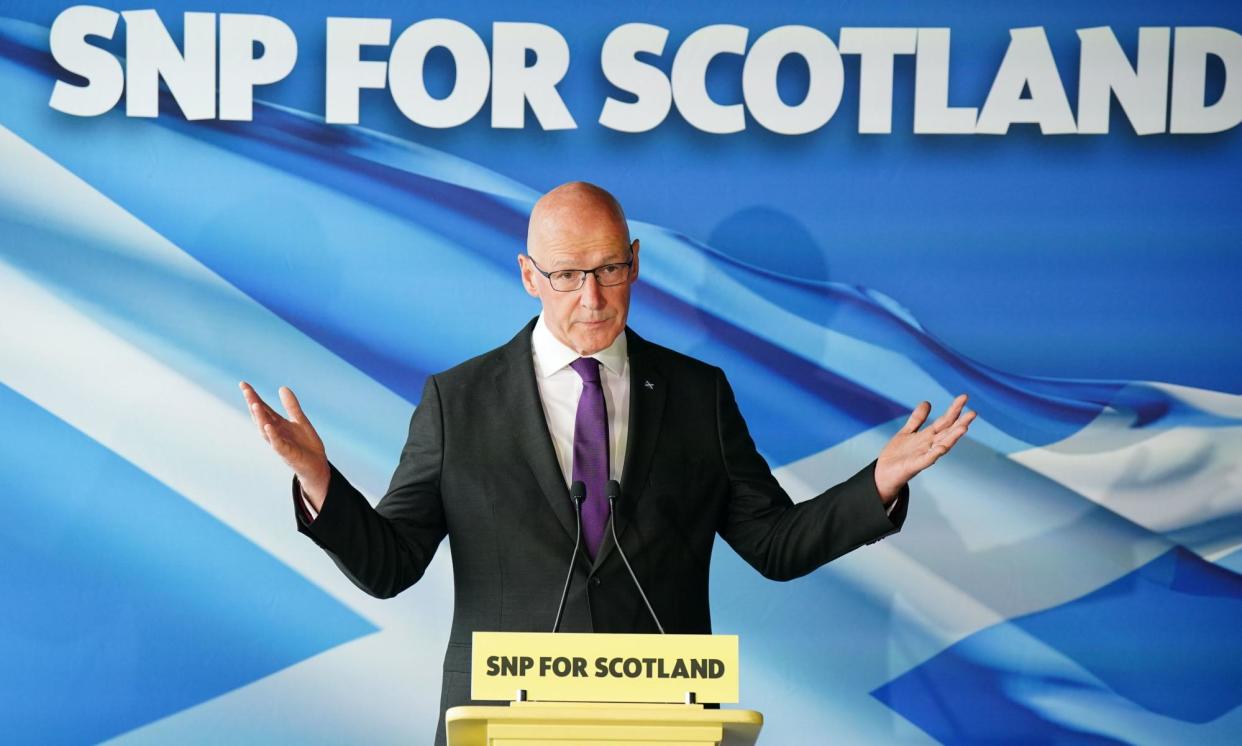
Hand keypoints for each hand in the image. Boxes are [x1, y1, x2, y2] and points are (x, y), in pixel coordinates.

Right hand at [239, 381, 330, 508]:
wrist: (317, 465)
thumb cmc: (306, 444)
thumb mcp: (300, 421)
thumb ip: (291, 406)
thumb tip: (282, 387)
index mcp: (278, 424)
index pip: (263, 408)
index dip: (253, 396)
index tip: (243, 383)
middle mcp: (275, 432)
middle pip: (260, 416)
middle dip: (253, 403)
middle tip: (245, 389)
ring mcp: (279, 443)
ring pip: (265, 429)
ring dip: (260, 417)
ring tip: (254, 403)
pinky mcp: (287, 453)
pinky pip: (277, 444)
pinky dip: (272, 435)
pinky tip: (268, 426)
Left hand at [874, 394, 975, 502]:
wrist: (883, 473)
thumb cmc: (897, 455)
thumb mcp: (907, 432)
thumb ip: (917, 419)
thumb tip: (927, 402)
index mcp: (928, 436)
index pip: (945, 421)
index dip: (954, 409)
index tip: (964, 397)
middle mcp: (930, 445)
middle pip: (948, 432)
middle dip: (960, 422)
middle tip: (974, 412)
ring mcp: (924, 455)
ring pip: (942, 445)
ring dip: (953, 437)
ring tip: (964, 427)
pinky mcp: (914, 466)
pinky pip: (926, 460)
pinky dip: (934, 454)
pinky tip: (941, 448)